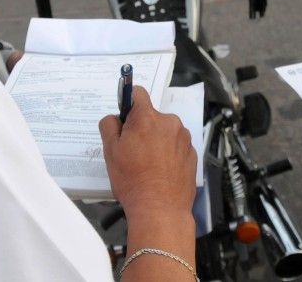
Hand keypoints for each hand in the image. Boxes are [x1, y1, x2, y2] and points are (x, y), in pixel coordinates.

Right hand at [99, 86, 196, 220]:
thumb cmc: (134, 182)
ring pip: (164, 132)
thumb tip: (114, 118)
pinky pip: (176, 145)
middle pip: (151, 116)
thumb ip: (109, 126)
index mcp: (147, 118)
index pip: (138, 93)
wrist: (160, 209)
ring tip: (147, 165)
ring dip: (156, 141)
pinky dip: (168, 153)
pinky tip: (160, 171)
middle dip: (141, 128)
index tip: (125, 115)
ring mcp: (183, 138)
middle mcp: (169, 122)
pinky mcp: (192, 153)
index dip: (128, 102)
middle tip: (132, 151)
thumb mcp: (110, 152)